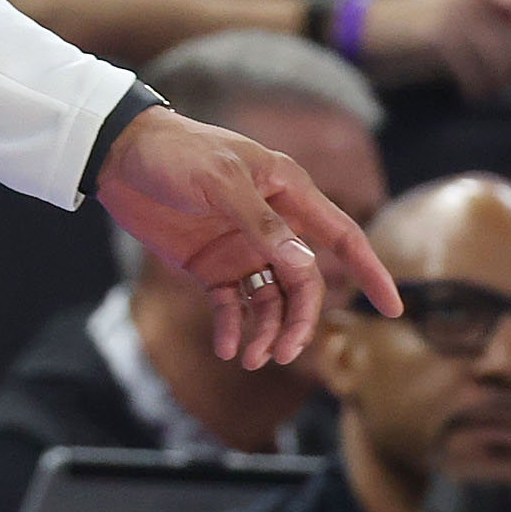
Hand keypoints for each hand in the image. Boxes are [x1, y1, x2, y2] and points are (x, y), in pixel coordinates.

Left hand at [96, 107, 397, 368]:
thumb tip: (305, 268)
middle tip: (283, 353)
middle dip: (300, 320)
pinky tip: (226, 347)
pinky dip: (233, 329)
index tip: (392, 310)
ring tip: (250, 358)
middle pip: (304, 283)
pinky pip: (233, 306)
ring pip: (272, 301)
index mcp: (287, 192)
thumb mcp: (221, 182)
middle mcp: (272, 224)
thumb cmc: (177, 153)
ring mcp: (241, 247)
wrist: (118, 155)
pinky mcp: (209, 266)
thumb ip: (262, 225)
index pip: (342, 235)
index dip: (370, 272)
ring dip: (268, 331)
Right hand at [359, 0, 510, 97]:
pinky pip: (472, 64)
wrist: (357, 30)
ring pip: (500, 48)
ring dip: (497, 76)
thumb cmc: (403, 28)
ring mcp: (451, 9)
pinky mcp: (435, 34)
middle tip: (503, 78)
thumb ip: (482, 17)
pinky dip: (475, 84)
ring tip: (485, 89)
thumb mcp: (446, 11)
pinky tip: (469, 93)